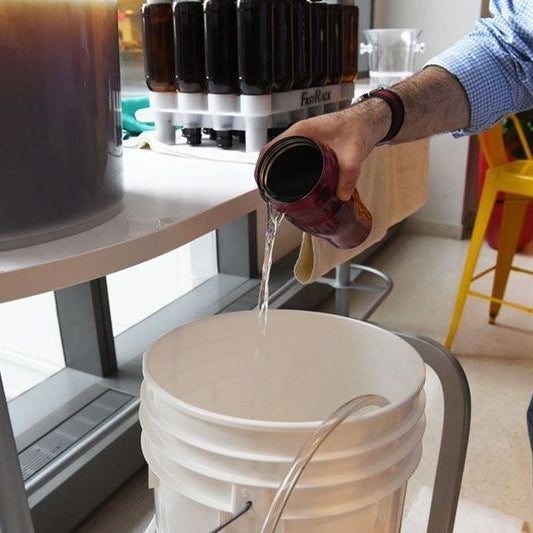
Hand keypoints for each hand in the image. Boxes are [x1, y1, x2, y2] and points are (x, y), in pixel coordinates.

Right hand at [258, 102, 389, 200]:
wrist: (368, 120)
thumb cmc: (358, 129)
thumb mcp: (353, 153)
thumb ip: (349, 174)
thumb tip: (342, 196)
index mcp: (300, 133)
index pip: (270, 149)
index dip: (261, 167)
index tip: (261, 185)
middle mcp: (298, 135)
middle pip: (272, 155)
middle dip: (267, 174)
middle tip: (270, 196)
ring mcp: (304, 139)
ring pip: (282, 157)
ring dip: (276, 172)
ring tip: (278, 194)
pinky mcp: (311, 145)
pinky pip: (292, 157)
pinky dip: (287, 170)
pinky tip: (293, 184)